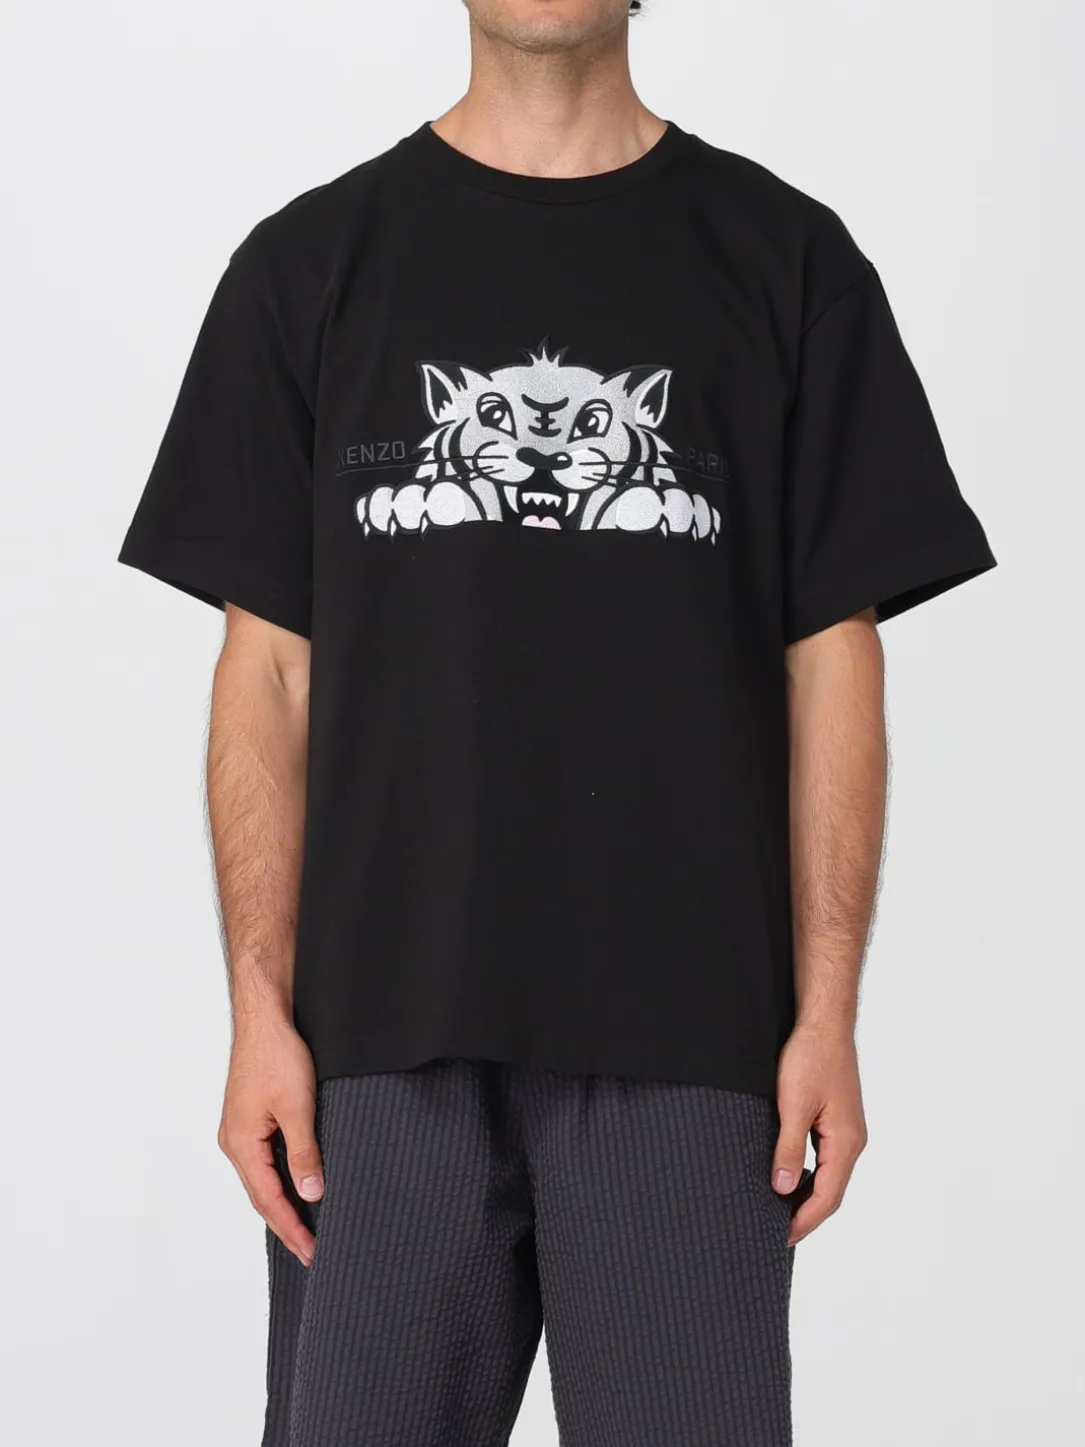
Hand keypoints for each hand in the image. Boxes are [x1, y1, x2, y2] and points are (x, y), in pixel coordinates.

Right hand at [218, 1014, 323, 1266]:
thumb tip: (311, 1194)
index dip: (292, 1229)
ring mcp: (240, 1129)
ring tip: (307, 1227)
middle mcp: (234, 1141)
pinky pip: (264, 1159)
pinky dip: (280, 1178)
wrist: (265, 1017)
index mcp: (241, 1144)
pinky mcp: (250, 1117)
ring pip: (263, 1177)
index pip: (269, 1200)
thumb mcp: (298, 1107)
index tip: (312, 1253)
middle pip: (261, 1195)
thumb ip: (304, 1153)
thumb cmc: (277, 1054)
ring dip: (283, 1202)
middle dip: (287, 1224)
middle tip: (312, 1251)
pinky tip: (297, 1184)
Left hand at [772, 1023, 867, 1245]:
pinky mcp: (838, 1119)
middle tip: (777, 1232)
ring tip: (781, 1211)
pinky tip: (792, 1176)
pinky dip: (811, 1175)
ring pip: (829, 1175)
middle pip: (831, 1192)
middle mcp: (852, 1141)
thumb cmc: (811, 1058)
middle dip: (807, 1215)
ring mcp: (847, 1130)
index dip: (805, 1221)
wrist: (824, 1024)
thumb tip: (784, 1188)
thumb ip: (789, 1148)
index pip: (827, 1197)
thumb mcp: (793, 1105)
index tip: (782, 1238)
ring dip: (808, 1196)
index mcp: (846, 1142)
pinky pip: (826, 1158)